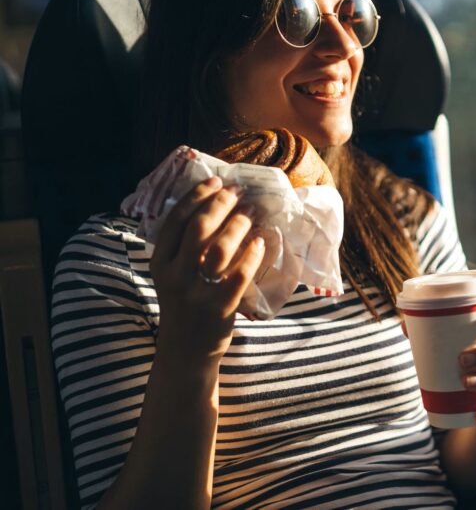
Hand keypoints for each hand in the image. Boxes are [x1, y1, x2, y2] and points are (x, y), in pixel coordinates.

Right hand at [149, 176, 266, 363]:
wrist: (186, 350)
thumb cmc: (184, 303)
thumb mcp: (171, 275)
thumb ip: (182, 247)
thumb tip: (211, 203)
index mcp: (159, 263)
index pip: (175, 220)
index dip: (196, 196)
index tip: (215, 181)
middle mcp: (174, 276)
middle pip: (198, 228)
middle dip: (220, 204)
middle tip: (237, 193)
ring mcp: (197, 293)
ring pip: (219, 248)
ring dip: (238, 225)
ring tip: (251, 212)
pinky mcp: (220, 308)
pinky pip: (240, 274)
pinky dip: (252, 254)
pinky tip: (261, 240)